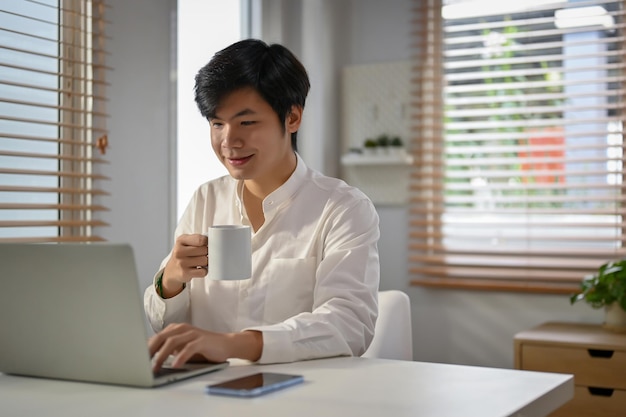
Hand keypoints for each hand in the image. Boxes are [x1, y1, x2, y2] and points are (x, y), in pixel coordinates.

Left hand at [148, 323, 262, 370]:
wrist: (225, 344)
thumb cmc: (202, 347)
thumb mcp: (182, 347)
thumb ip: (169, 349)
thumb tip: (150, 357)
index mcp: (176, 329)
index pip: (156, 337)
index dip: (146, 348)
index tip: (137, 359)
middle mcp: (183, 328)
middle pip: (161, 337)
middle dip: (150, 350)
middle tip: (142, 363)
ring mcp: (193, 333)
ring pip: (172, 342)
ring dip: (162, 355)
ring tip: (156, 367)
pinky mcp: (202, 340)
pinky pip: (189, 348)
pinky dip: (181, 357)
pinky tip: (175, 365)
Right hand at [161, 234, 207, 296]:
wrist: (172, 270)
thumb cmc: (183, 253)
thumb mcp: (186, 242)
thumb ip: (197, 239)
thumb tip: (214, 240)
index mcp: (181, 240)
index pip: (200, 239)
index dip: (207, 242)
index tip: (206, 244)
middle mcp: (179, 251)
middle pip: (204, 250)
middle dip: (206, 252)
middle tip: (201, 254)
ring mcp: (181, 263)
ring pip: (205, 261)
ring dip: (205, 262)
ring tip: (199, 262)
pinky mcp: (185, 273)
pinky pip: (203, 272)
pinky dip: (204, 271)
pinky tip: (199, 268)